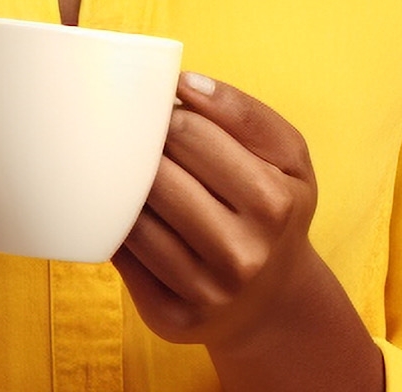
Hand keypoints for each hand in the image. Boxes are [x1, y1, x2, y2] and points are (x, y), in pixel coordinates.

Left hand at [114, 73, 380, 389]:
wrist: (273, 299)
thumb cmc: (273, 205)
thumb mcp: (286, 154)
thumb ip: (241, 110)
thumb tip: (184, 81)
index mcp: (274, 202)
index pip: (191, 132)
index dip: (166, 112)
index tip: (161, 109)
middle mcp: (243, 254)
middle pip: (158, 174)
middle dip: (140, 146)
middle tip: (137, 136)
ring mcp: (206, 292)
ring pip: (134, 217)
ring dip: (122, 185)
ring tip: (129, 169)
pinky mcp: (171, 319)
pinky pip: (123, 256)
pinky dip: (115, 225)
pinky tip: (123, 209)